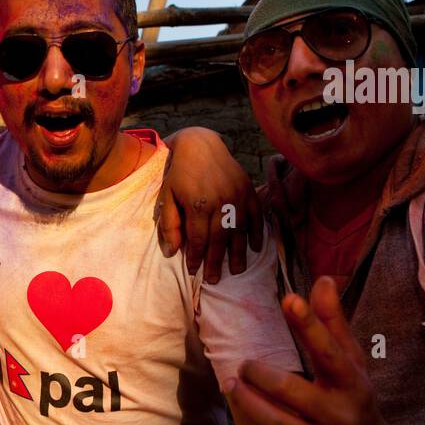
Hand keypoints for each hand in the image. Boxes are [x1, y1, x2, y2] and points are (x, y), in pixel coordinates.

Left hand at [157, 127, 262, 282]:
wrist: (200, 144)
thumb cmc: (178, 172)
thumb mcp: (167, 196)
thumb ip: (169, 224)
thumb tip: (171, 252)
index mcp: (198, 204)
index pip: (198, 240)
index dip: (195, 257)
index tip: (193, 271)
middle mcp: (221, 202)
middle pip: (219, 240)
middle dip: (216, 262)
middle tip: (214, 280)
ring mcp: (237, 195)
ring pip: (239, 231)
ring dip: (238, 253)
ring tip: (236, 270)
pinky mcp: (248, 189)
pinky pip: (256, 215)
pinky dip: (257, 232)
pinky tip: (255, 248)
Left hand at [226, 276, 394, 424]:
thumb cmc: (355, 401)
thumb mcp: (351, 364)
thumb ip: (333, 323)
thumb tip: (322, 278)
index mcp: (354, 385)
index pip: (331, 352)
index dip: (310, 325)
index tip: (288, 299)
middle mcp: (343, 418)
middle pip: (294, 391)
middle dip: (260, 375)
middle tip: (243, 366)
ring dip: (250, 406)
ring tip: (232, 387)